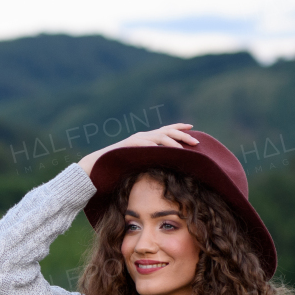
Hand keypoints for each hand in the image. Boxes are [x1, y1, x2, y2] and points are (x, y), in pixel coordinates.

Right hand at [78, 123, 199, 177]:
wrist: (97, 165)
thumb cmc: (117, 167)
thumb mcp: (137, 162)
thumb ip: (149, 161)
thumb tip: (162, 168)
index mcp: (145, 139)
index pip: (165, 130)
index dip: (178, 128)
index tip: (192, 127)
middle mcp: (142, 136)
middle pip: (166, 131)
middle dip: (182, 135)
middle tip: (196, 141)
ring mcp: (136, 140)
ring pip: (160, 136)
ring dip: (174, 141)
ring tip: (186, 147)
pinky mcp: (131, 145)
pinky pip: (148, 144)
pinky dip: (159, 146)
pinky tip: (170, 150)